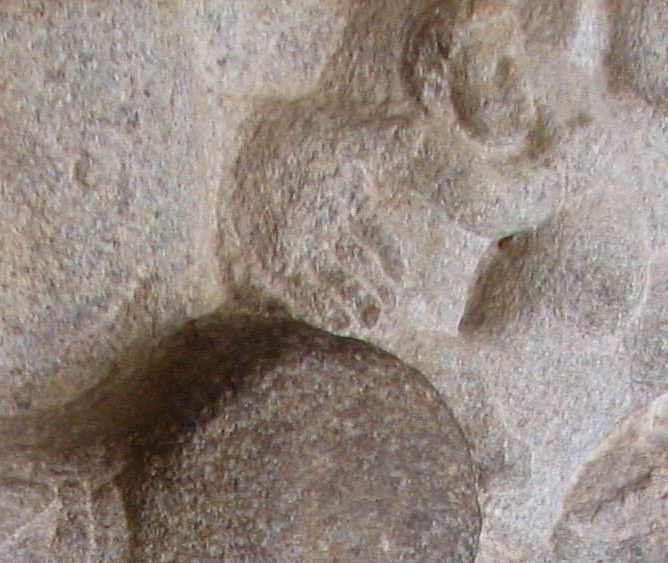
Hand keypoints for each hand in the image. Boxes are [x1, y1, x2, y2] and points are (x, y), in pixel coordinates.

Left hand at [229, 112, 409, 336]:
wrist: (249, 143)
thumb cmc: (303, 135)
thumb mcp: (348, 138)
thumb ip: (385, 139)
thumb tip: (418, 134)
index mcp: (347, 202)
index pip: (376, 239)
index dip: (390, 261)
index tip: (402, 282)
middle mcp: (328, 227)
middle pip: (356, 266)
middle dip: (372, 290)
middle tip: (385, 312)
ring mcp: (303, 243)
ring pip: (332, 281)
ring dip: (350, 303)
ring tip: (367, 323)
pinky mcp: (276, 256)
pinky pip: (301, 287)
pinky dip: (319, 305)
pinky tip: (337, 321)